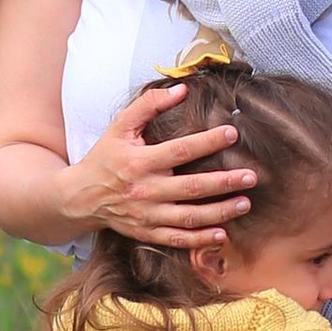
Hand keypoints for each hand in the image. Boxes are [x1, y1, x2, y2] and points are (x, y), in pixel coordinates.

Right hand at [65, 79, 254, 249]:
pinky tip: (222, 233)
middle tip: (251, 176)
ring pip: (189, 217)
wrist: (80, 197)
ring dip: (220, 212)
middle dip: (224, 182)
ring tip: (244, 202)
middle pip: (191, 188)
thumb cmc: (105, 157)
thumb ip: (148, 105)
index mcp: (140, 162)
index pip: (179, 151)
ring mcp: (147, 215)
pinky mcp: (147, 233)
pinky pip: (177, 239)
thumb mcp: (120, 127)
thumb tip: (180, 90)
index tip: (232, 133)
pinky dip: (199, 240)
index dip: (207, 142)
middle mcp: (145, 190)